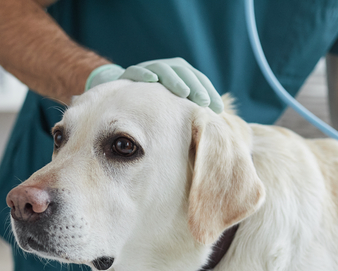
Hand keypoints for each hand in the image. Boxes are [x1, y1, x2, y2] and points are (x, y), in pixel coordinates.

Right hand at [85, 58, 223, 112]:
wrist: (119, 98)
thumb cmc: (152, 110)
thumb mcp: (172, 113)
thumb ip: (187, 117)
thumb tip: (211, 134)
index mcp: (179, 76)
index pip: (198, 79)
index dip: (209, 91)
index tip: (218, 109)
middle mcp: (165, 70)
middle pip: (183, 72)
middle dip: (196, 86)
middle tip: (204, 102)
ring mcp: (147, 69)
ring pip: (163, 69)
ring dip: (174, 80)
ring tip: (184, 92)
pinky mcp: (128, 74)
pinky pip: (136, 71)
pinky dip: (143, 74)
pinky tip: (151, 80)